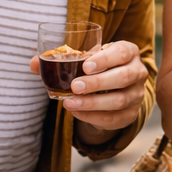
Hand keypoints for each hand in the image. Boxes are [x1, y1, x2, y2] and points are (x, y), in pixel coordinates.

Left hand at [29, 40, 147, 138]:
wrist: (113, 88)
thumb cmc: (96, 67)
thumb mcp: (84, 59)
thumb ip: (60, 59)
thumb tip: (34, 63)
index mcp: (129, 52)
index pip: (122, 52)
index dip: (106, 59)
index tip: (86, 66)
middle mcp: (138, 72)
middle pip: (124, 77)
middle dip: (98, 83)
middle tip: (75, 86)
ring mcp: (136, 95)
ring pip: (119, 100)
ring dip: (93, 103)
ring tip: (70, 103)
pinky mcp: (130, 114)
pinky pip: (114, 118)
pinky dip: (93, 117)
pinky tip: (77, 112)